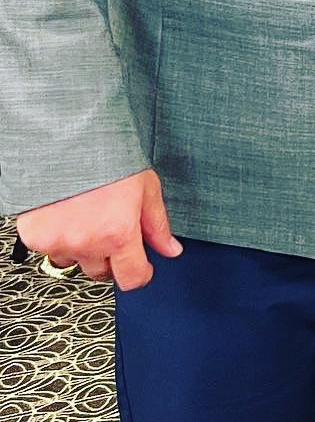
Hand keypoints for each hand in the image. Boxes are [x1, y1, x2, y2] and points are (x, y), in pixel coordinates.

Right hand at [15, 169, 182, 290]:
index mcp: (119, 234)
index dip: (140, 274)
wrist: (69, 143)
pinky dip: (60, 238)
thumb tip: (171, 249)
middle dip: (112, 258)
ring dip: (84, 248)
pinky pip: (52, 249)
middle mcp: (87, 243)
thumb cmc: (110, 160)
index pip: (132, 278)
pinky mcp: (35, 237)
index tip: (142, 267)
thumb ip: (158, 225)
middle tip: (113, 231)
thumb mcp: (146, 188)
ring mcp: (59, 242)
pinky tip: (69, 214)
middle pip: (102, 273)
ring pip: (75, 262)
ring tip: (88, 217)